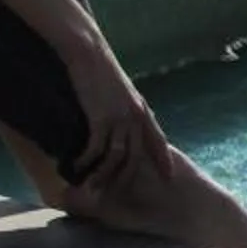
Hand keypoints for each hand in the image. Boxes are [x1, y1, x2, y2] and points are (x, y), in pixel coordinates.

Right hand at [63, 40, 172, 196]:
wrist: (88, 52)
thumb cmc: (98, 67)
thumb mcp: (118, 88)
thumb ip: (122, 105)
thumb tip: (118, 119)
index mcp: (141, 109)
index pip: (158, 140)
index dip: (164, 159)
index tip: (170, 176)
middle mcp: (135, 116)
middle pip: (138, 155)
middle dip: (130, 178)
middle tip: (119, 195)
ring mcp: (119, 117)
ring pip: (118, 156)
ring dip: (104, 174)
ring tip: (92, 187)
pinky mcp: (101, 117)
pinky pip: (97, 147)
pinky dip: (87, 160)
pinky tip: (76, 166)